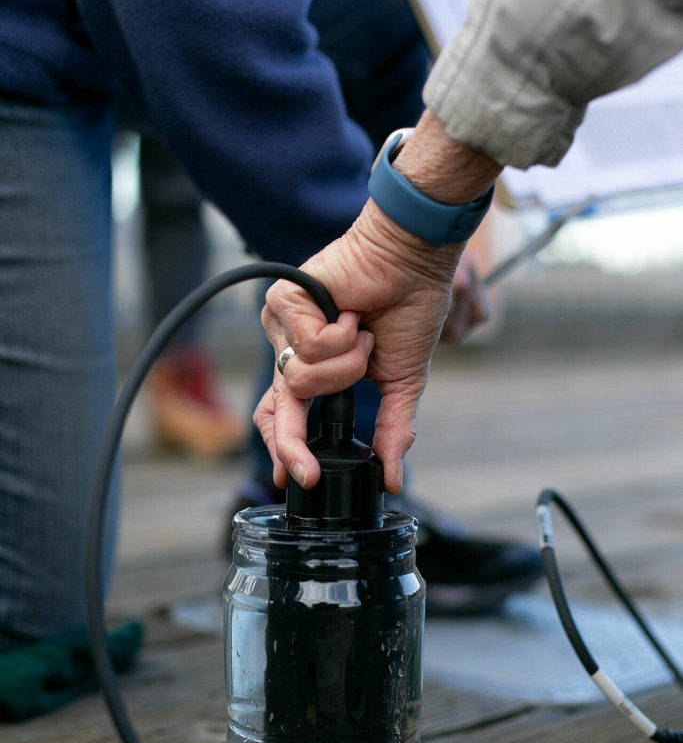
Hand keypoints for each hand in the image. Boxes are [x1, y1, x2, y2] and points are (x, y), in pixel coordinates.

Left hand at [254, 110, 501, 494]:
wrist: (413, 262)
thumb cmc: (408, 310)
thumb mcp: (402, 382)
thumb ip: (393, 430)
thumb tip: (393, 478)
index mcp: (316, 371)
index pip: (285, 416)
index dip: (286, 448)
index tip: (299, 480)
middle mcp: (294, 351)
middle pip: (276, 410)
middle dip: (292, 444)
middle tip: (307, 472)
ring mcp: (285, 328)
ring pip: (302, 381)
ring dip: (347, 365)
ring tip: (364, 336)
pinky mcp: (283, 302)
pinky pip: (308, 347)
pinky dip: (342, 337)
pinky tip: (353, 315)